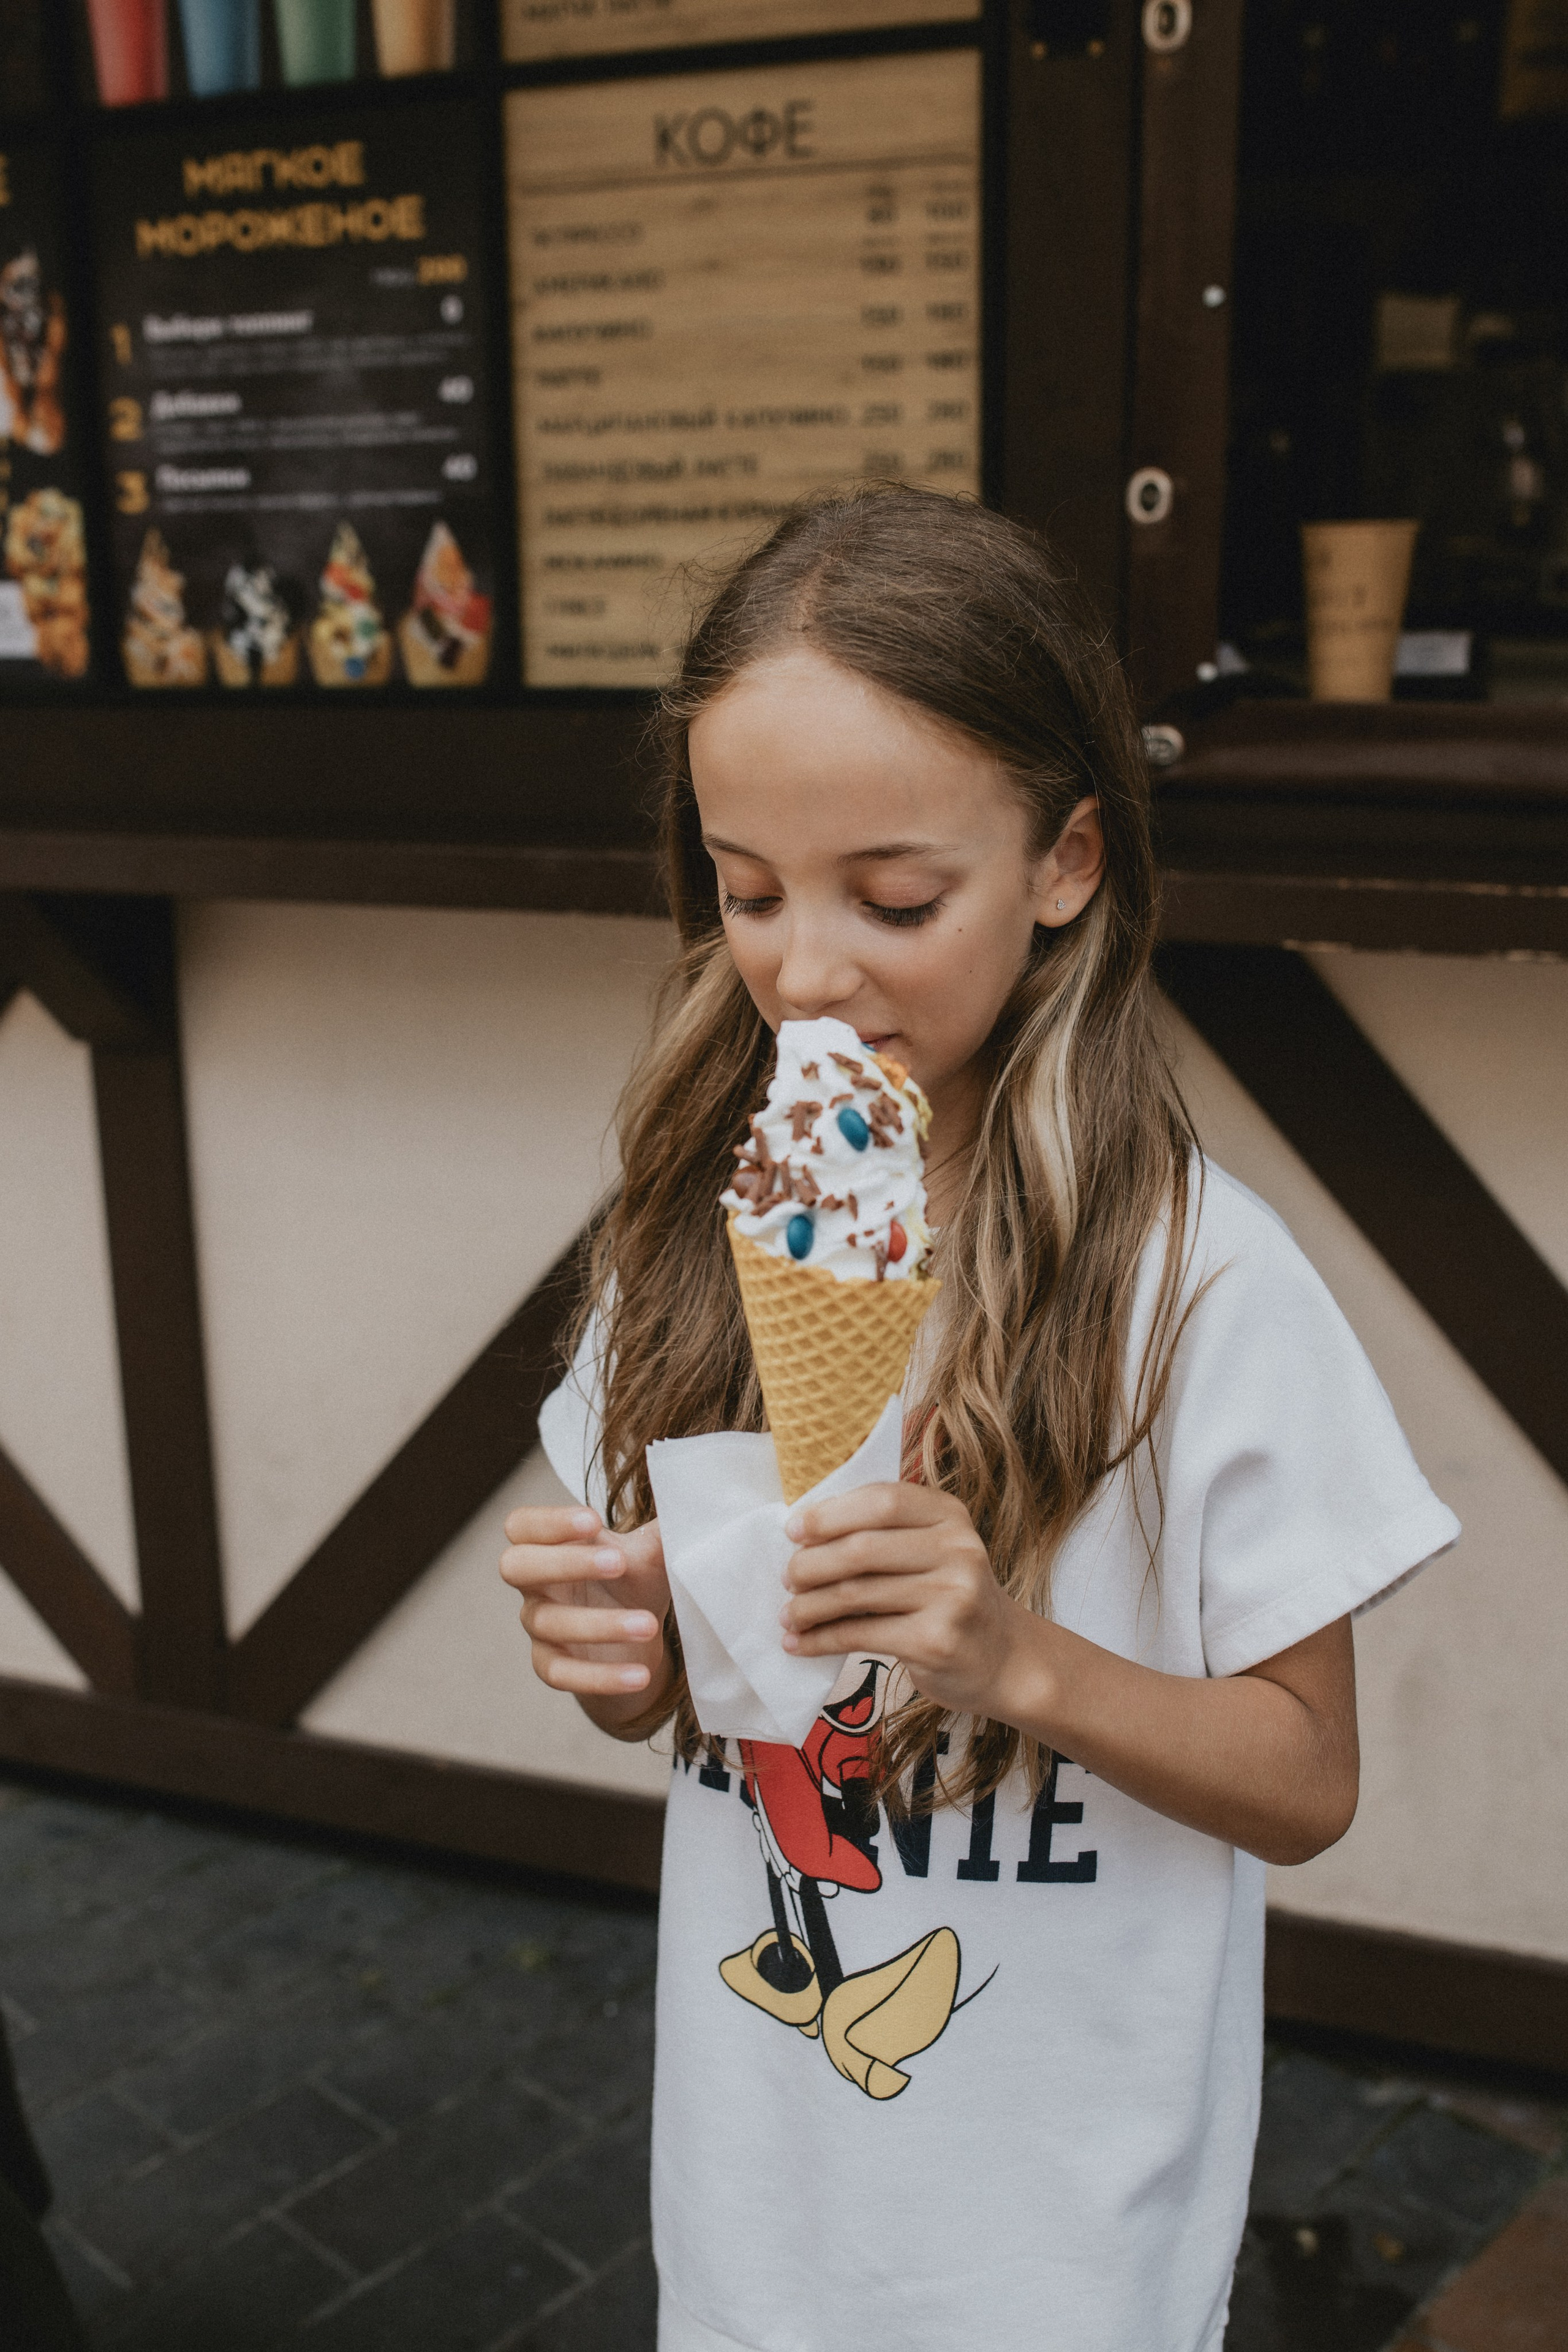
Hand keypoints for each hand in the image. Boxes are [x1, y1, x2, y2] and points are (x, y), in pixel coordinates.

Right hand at [499, 1505, 670, 1707]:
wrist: (636, 1636)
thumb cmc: (633, 1579)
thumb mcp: (648, 1554)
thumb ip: (661, 1534)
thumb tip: (689, 1510)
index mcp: (550, 1544)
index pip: (523, 1525)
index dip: (549, 1522)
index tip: (595, 1519)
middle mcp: (535, 1583)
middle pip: (516, 1566)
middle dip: (565, 1563)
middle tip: (618, 1563)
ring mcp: (538, 1625)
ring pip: (550, 1623)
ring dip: (601, 1624)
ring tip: (648, 1625)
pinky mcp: (550, 1664)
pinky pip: (563, 1673)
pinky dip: (601, 1677)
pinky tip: (639, 1675)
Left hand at [780, 1483, 1019, 1717]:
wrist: (1004, 1660)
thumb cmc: (949, 1598)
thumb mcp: (933, 1550)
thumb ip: (884, 1534)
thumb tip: (804, 1535)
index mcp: (951, 1515)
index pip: (882, 1500)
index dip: (831, 1514)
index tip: (793, 1530)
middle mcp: (958, 1550)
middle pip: (862, 1548)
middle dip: (811, 1563)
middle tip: (788, 1578)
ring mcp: (951, 1597)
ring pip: (855, 1594)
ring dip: (808, 1607)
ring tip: (787, 1616)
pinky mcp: (936, 1641)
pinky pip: (860, 1635)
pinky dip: (820, 1640)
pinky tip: (799, 1644)